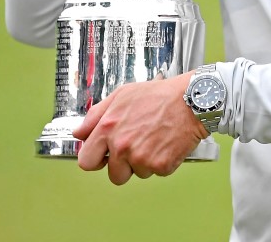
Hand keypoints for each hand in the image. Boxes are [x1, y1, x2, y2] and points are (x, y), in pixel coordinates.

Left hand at [72, 73, 207, 184]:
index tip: (105, 156)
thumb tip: (78, 133)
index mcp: (108, 128)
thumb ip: (95, 115)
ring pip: (138, 174)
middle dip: (123, 166)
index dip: (96, 160)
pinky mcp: (160, 165)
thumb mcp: (122, 95)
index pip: (86, 161)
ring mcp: (141, 157)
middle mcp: (122, 146)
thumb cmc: (159, 95)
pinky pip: (157, 172)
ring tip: (155, 139)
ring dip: (145, 162)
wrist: (192, 100)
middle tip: (137, 148)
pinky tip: (167, 143)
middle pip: (114, 175)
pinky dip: (163, 161)